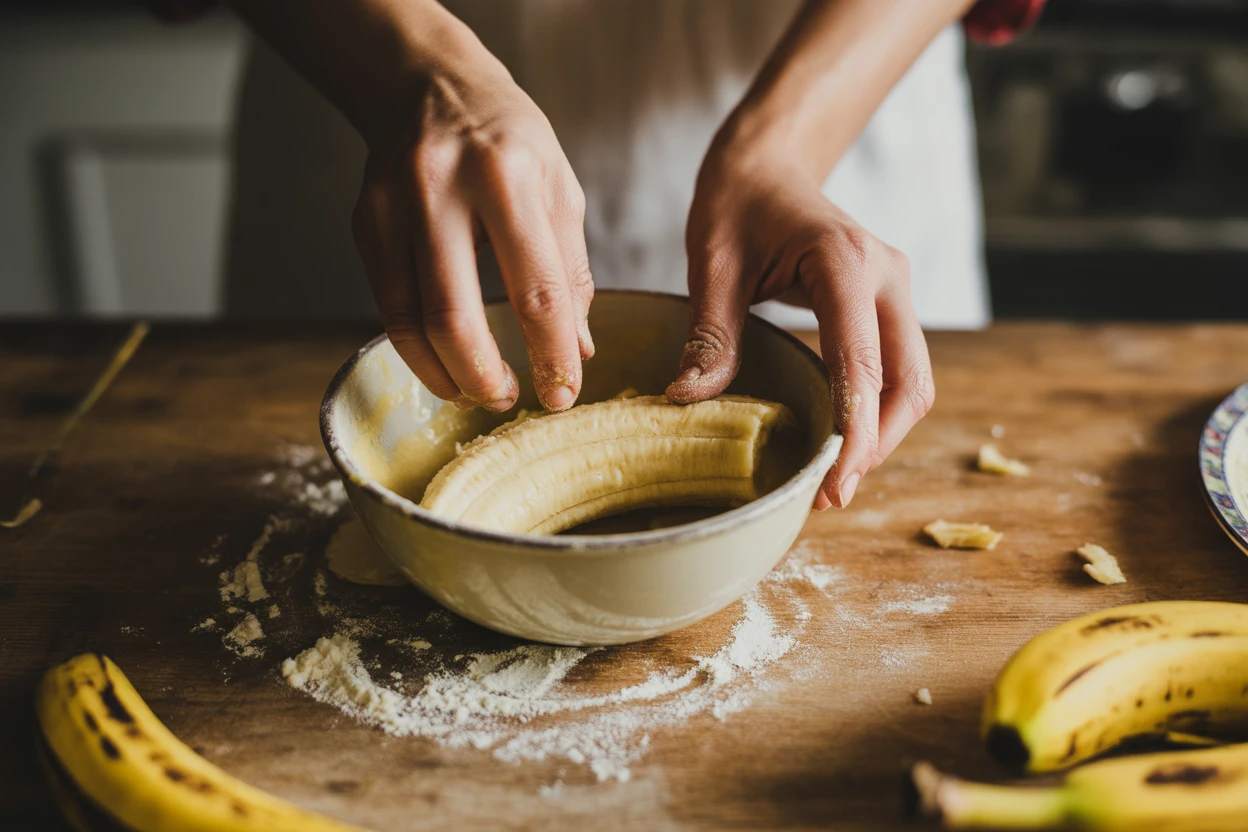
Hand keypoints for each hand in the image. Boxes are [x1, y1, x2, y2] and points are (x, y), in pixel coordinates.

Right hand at [351, 58, 592, 411]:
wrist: (429, 85)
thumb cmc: (508, 140)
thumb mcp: (559, 190)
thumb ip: (570, 271)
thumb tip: (577, 349)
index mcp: (508, 176)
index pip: (536, 288)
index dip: (551, 353)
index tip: (564, 394)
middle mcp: (442, 190)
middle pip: (455, 316)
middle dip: (486, 377)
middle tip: (512, 400)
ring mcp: (393, 208)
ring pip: (411, 322)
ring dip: (448, 374)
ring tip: (479, 392)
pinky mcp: (364, 226)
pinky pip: (388, 309)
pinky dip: (417, 352)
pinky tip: (446, 366)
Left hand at [668, 138, 934, 508]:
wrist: (768, 161)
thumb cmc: (737, 202)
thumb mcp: (712, 260)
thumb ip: (711, 331)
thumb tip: (688, 399)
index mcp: (845, 261)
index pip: (862, 360)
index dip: (855, 429)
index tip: (833, 482)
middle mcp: (886, 275)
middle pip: (908, 381)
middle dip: (877, 444)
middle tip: (830, 494)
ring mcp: (894, 289)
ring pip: (912, 381)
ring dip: (882, 434)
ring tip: (833, 479)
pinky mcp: (888, 303)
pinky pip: (897, 369)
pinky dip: (877, 411)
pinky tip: (839, 440)